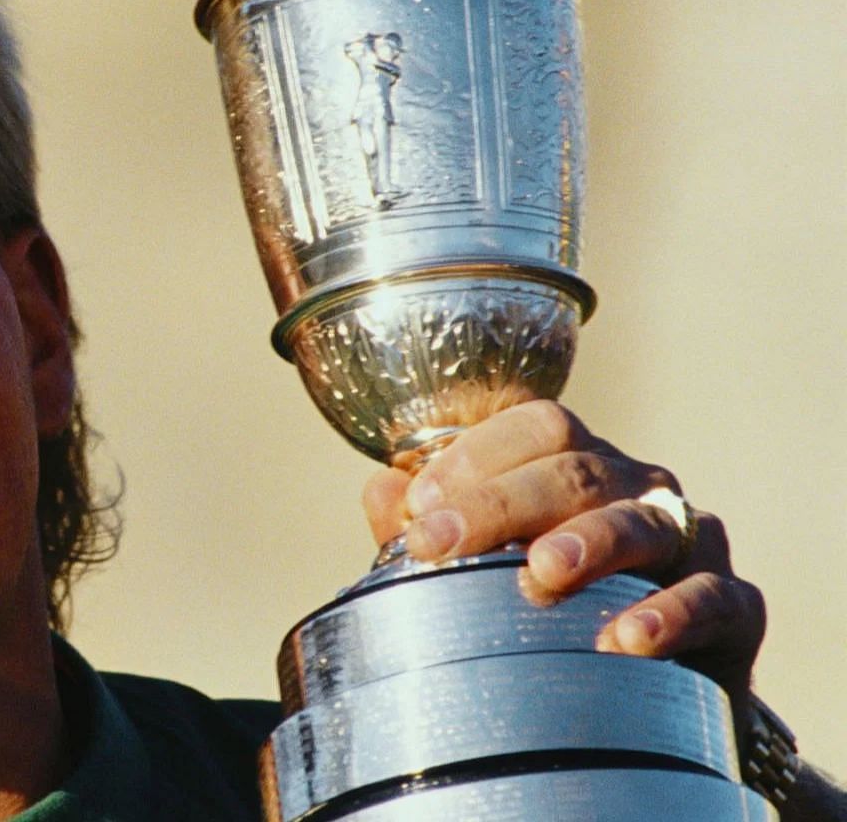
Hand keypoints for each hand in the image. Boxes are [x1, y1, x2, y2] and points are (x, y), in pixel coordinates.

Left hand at [359, 400, 765, 703]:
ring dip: (588, 542)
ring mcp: (691, 540)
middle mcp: (640, 487)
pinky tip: (625, 638)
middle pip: (575, 470)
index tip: (417, 507)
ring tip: (541, 573)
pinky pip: (711, 597)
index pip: (538, 426)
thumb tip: (381, 489)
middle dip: (501, 503)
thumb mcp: (482, 565)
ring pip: (641, 522)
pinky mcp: (734, 606)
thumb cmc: (553, 608)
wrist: (649, 690)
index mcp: (581, 463)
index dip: (476, 454)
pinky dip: (671, 614)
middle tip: (439, 543)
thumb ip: (430, 528)